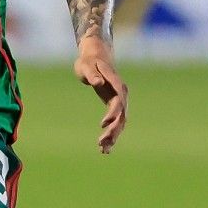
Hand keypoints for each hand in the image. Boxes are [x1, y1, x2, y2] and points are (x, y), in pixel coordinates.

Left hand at [74, 38, 128, 153]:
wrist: (95, 56)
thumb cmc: (88, 61)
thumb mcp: (86, 66)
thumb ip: (91, 75)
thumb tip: (98, 83)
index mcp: (117, 84)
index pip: (119, 101)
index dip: (114, 113)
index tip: (103, 124)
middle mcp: (122, 94)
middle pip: (122, 115)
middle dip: (113, 130)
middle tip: (101, 143)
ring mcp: (120, 100)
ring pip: (120, 122)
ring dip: (113, 136)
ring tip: (103, 150)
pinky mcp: (114, 105)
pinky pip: (116, 122)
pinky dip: (112, 134)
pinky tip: (105, 148)